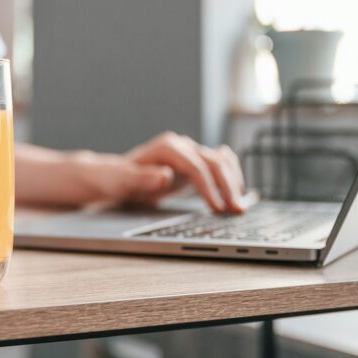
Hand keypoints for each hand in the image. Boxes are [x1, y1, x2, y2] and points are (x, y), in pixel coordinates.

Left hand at [124, 131, 245, 213]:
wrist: (117, 176)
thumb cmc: (118, 179)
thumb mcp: (123, 181)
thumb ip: (142, 178)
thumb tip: (166, 175)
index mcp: (166, 147)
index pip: (196, 166)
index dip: (208, 187)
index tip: (216, 208)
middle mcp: (181, 146)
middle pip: (214, 162)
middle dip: (227, 186)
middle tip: (236, 211)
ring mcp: (190, 153)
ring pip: (222, 161)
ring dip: (234, 182)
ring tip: (240, 207)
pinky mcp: (195, 163)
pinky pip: (221, 164)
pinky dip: (231, 177)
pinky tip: (237, 194)